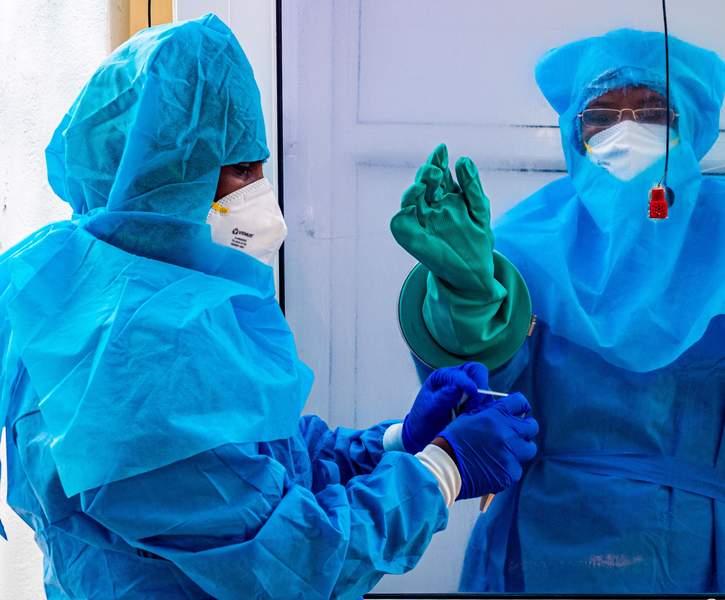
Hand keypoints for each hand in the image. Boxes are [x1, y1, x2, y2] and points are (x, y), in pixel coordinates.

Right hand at [390, 143, 496, 293]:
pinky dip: (402, 214)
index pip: (438, 175)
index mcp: (447, 198)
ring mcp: (420, 223)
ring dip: (413, 190)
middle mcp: (431, 208)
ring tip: (424, 184)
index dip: (437, 160)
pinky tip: (412, 206)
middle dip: (426, 173)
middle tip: (436, 171)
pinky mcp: (412, 239)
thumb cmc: (477, 242)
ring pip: (409, 200)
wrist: (476, 273)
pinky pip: (400, 224)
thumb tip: (463, 159)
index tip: (442, 149)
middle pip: (423, 184)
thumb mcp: (479, 210)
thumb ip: (472, 186)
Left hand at [402, 362, 491, 453]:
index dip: (468, 381)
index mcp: (444, 376)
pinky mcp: (476, 405)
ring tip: (468, 417)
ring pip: (485, 390)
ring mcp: (468, 393)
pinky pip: (487, 404)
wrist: (423, 435)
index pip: (462, 372)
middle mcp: (458, 380)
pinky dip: (484, 411)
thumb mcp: (428, 409)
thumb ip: (441, 398)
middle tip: (473, 406)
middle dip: (480, 386)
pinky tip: (473, 421)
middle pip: (478, 372)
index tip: (472, 392)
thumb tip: (455, 387)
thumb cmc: (422, 419)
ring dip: (481, 402)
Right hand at [439, 393, 538, 498]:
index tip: (520, 411)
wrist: (445, 466)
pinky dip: (509, 467)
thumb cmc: (453, 440)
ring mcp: (510, 454)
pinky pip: (517, 467)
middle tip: (515, 433)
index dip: (520, 406)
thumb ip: (489, 411)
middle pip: (532, 426)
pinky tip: (495, 467)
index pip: (520, 402)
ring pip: (529, 449)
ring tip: (506, 452)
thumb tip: (504, 409)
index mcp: (496, 415)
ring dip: (520, 449)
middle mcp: (507, 433)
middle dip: (525, 428)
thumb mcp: (469, 416)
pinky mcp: (510, 473)